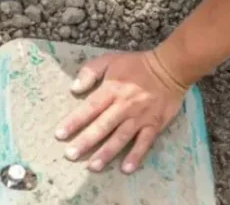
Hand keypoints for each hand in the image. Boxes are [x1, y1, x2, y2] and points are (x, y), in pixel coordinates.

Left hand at [54, 50, 187, 173]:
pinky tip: (126, 168)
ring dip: (107, 153)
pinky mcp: (155, 125)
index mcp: (111, 90)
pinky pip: (145, 143)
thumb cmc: (136, 65)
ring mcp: (140, 117)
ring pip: (121, 138)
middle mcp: (124, 106)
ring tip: (93, 166)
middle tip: (71, 155)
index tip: (60, 134)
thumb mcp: (109, 60)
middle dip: (86, 141)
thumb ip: (89, 72)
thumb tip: (74, 89)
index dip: (74, 122)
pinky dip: (136, 156)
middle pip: (102, 126)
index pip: (89, 108)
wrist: (170, 68)